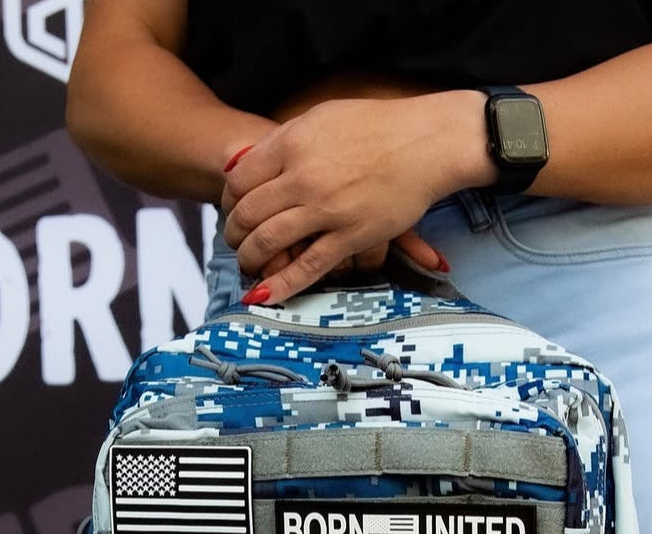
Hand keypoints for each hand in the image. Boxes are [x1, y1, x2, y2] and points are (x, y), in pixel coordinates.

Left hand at [219, 94, 478, 300]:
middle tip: (235, 242)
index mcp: (291, 144)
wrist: (424, 142)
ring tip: (248, 265)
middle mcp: (302, 177)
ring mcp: (325, 209)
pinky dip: (281, 285)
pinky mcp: (350, 237)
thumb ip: (283, 140)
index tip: (231, 211)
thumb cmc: (376, 125)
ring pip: (269, 242)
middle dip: (233, 233)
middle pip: (247, 214)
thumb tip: (245, 161)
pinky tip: (263, 296)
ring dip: (251, 259)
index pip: (238, 180)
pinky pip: (308, 267)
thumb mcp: (321, 119)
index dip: (228, 201)